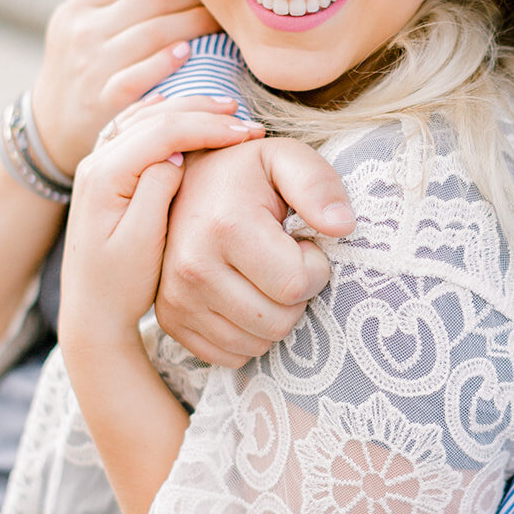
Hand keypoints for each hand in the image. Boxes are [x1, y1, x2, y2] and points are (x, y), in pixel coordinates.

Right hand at [30, 0, 218, 176]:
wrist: (51, 126)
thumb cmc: (76, 66)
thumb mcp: (74, 21)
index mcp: (80, 5)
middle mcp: (83, 30)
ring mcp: (92, 65)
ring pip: (152, 32)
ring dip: (193, 24)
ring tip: (220, 23)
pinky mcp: (102, 100)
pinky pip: (137, 75)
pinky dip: (164, 61)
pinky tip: (189, 53)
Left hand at [59, 97, 262, 351]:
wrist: (91, 311)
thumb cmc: (119, 286)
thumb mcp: (141, 243)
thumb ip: (155, 193)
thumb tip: (175, 157)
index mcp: (105, 176)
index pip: (163, 132)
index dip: (208, 127)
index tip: (247, 134)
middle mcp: (97, 163)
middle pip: (154, 117)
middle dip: (202, 113)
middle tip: (245, 120)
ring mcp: (100, 166)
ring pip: (145, 118)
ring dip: (187, 111)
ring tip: (225, 113)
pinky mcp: (108, 174)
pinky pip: (137, 129)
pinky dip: (165, 116)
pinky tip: (184, 112)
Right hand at [155, 137, 355, 366]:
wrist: (184, 184)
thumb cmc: (244, 174)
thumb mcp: (285, 159)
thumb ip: (318, 185)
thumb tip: (343, 226)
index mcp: (225, 227)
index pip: (296, 285)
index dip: (314, 268)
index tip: (302, 244)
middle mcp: (192, 268)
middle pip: (279, 322)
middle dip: (295, 295)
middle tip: (282, 261)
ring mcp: (177, 299)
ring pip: (257, 344)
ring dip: (273, 316)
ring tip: (261, 275)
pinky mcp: (170, 320)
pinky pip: (231, 355)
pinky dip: (247, 334)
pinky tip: (243, 296)